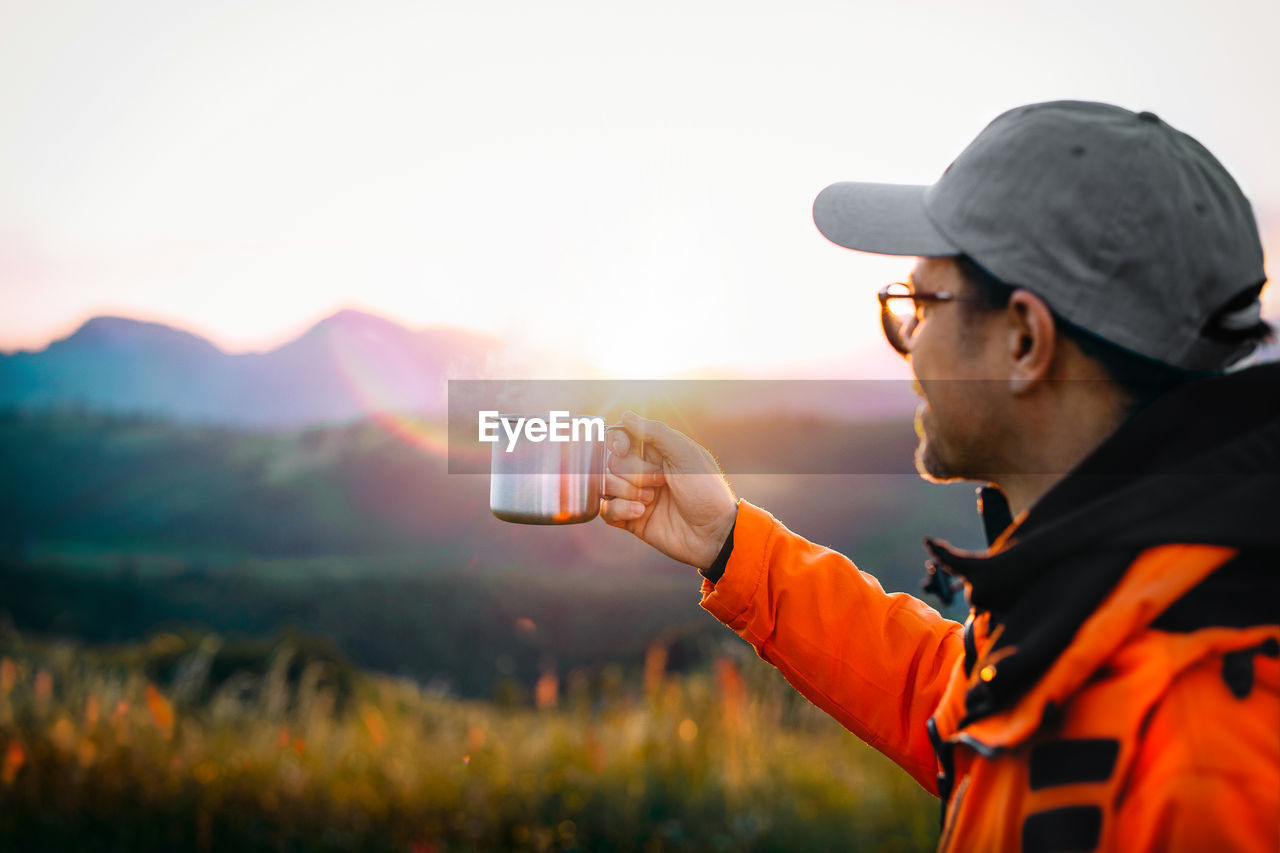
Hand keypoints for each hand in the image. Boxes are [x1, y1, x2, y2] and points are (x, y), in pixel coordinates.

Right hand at [599, 411, 737, 569]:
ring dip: (626, 491)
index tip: (624, 449)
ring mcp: (635, 495)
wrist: (713, 533)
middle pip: (612, 461)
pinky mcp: (629, 518)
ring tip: (650, 501)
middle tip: (660, 481)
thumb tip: (626, 416)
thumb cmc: (706, 491)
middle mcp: (643, 471)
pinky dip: (619, 509)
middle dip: (633, 472)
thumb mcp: (686, 455)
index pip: (622, 437)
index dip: (617, 441)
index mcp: (657, 452)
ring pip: (605, 484)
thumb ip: (656, 432)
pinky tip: (640, 513)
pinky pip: (606, 509)